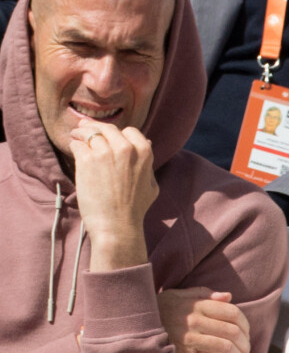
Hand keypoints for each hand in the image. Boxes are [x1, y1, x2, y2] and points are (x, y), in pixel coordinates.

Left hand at [70, 120, 158, 270]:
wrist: (116, 225)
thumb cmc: (135, 209)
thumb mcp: (151, 184)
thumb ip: (148, 164)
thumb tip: (148, 144)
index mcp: (144, 151)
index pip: (129, 131)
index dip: (119, 134)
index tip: (109, 137)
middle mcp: (125, 147)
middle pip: (108, 129)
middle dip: (96, 127)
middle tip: (85, 128)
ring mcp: (105, 152)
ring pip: (90, 133)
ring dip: (81, 133)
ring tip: (76, 135)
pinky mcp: (86, 160)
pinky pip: (78, 145)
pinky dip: (75, 144)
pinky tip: (73, 147)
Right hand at [157, 287, 250, 352]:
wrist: (137, 328)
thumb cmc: (164, 310)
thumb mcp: (182, 296)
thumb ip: (206, 294)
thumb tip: (228, 296)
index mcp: (198, 305)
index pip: (232, 313)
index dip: (245, 324)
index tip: (247, 333)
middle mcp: (196, 322)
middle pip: (232, 332)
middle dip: (245, 344)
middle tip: (247, 352)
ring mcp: (190, 341)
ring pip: (226, 349)